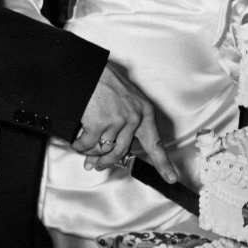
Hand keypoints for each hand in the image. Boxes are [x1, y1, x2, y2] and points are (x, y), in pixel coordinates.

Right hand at [73, 64, 176, 181]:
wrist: (87, 68)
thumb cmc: (103, 82)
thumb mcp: (122, 100)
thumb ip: (120, 126)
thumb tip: (106, 152)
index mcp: (144, 112)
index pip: (155, 143)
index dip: (164, 164)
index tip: (171, 179)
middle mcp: (134, 117)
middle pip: (120, 152)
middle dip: (106, 162)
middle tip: (96, 165)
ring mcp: (118, 121)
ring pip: (103, 149)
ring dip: (90, 152)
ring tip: (82, 148)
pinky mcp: (100, 123)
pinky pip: (88, 144)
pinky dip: (80, 146)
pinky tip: (76, 140)